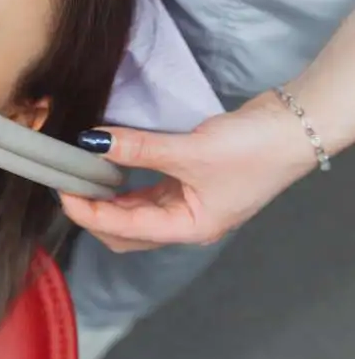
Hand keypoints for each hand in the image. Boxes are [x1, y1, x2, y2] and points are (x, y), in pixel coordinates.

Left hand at [59, 91, 319, 251]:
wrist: (294, 127)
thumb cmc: (253, 150)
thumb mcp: (189, 150)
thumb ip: (138, 147)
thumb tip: (92, 141)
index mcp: (188, 228)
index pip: (125, 231)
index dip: (89, 213)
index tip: (63, 189)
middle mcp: (185, 223)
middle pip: (126, 231)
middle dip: (93, 212)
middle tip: (67, 184)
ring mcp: (188, 203)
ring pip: (134, 210)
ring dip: (107, 197)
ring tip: (80, 174)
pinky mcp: (189, 182)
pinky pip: (147, 190)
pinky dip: (125, 181)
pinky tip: (108, 165)